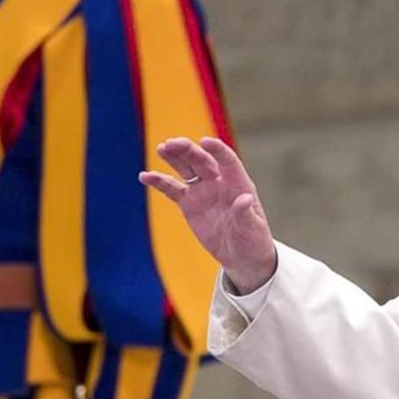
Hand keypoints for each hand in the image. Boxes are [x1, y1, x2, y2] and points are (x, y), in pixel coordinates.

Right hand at [139, 137, 276, 293]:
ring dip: (174, 157)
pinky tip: (145, 176)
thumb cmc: (253, 241)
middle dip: (188, 150)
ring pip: (186, 169)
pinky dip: (159, 181)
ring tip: (161, 148)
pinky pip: (172, 189)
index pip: (228, 162)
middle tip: (171, 143)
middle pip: (202, 161)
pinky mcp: (189, 203)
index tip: (205, 141)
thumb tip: (245, 199)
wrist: (241, 256)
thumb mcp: (252, 229)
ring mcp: (203, 191)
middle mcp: (219, 183)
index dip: (218, 150)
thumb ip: (246, 214)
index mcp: (238, 185)